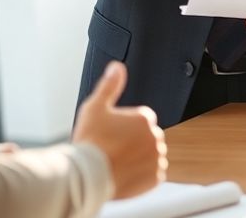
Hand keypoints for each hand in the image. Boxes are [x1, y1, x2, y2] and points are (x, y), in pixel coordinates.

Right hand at [72, 61, 166, 199]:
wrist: (88, 177)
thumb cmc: (90, 142)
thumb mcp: (95, 107)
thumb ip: (109, 85)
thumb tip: (117, 66)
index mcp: (144, 118)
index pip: (141, 119)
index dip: (124, 127)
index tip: (111, 135)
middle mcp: (155, 136)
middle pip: (146, 137)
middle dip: (134, 142)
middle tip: (112, 150)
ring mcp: (157, 158)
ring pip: (150, 155)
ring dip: (139, 158)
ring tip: (117, 163)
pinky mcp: (156, 178)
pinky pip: (152, 174)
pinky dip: (142, 175)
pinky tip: (125, 173)